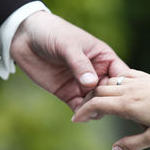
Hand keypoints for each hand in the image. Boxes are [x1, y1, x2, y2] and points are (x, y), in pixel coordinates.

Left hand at [10, 11, 128, 110]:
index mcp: (103, 57)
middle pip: (110, 93)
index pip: (121, 75)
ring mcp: (82, 85)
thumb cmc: (52, 33)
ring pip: (96, 103)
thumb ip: (80, 64)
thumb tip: (92, 84)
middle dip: (109, 102)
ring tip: (90, 113)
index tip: (124, 96)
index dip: (124, 86)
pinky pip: (79, 108)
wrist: (25, 37)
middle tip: (103, 108)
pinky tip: (79, 116)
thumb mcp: (68, 46)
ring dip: (95, 110)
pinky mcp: (67, 93)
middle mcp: (96, 73)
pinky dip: (81, 113)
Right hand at [72, 70, 149, 149]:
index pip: (97, 105)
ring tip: (97, 103)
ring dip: (98, 91)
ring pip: (109, 82)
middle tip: (84, 113)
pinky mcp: (145, 77)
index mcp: (129, 106)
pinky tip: (114, 89)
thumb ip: (132, 144)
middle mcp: (130, 90)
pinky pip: (122, 75)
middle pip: (98, 91)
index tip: (75, 119)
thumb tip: (113, 148)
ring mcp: (138, 81)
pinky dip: (113, 82)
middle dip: (87, 102)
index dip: (83, 112)